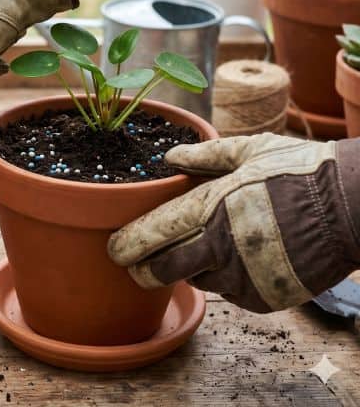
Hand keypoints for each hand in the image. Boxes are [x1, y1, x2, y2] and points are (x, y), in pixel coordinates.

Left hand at [108, 134, 359, 312]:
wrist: (354, 208)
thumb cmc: (301, 172)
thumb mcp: (250, 150)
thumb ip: (205, 154)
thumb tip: (169, 157)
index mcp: (210, 208)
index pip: (152, 235)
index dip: (126, 246)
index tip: (113, 250)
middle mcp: (220, 247)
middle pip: (162, 271)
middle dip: (144, 270)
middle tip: (137, 265)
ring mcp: (242, 277)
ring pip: (197, 280)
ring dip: (194, 268)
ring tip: (210, 246)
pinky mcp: (263, 298)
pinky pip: (230, 293)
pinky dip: (228, 279)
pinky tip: (243, 258)